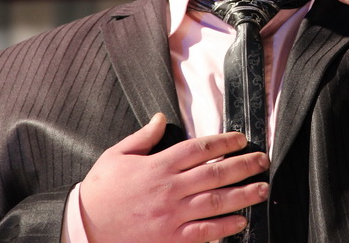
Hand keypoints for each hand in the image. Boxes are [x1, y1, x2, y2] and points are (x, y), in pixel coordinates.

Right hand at [79, 113, 269, 242]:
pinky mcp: (170, 238)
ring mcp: (172, 215)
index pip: (200, 149)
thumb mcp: (117, 155)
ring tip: (262, 188)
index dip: (224, 142)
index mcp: (159, 165)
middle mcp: (170, 188)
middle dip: (244, 165)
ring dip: (243, 194)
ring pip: (216, 202)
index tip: (241, 139)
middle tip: (263, 160)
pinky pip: (204, 232)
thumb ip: (143, 136)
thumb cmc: (100, 191)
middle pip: (216, 173)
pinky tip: (241, 221)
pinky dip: (225, 227)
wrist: (84, 228)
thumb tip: (160, 117)